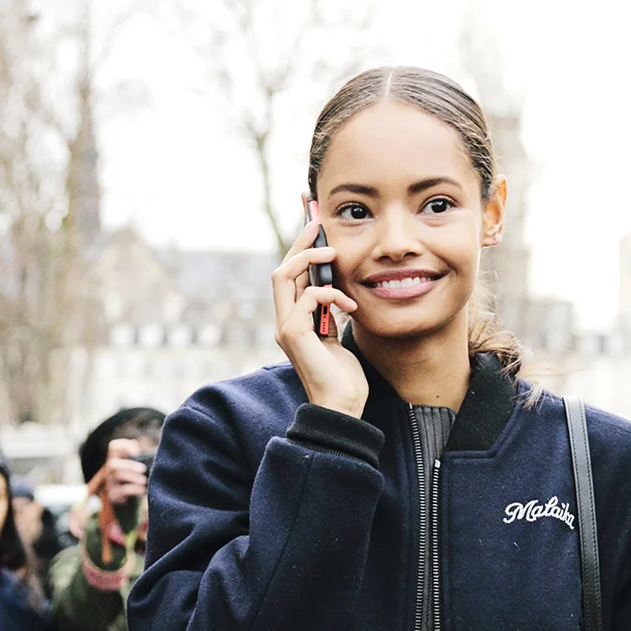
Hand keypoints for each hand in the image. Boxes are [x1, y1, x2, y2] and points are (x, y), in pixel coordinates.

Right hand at [104, 439, 147, 507]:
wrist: (130, 503)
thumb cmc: (137, 479)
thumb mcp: (139, 467)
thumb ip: (143, 457)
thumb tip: (149, 450)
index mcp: (117, 459)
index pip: (114, 447)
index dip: (124, 446)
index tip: (137, 451)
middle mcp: (110, 470)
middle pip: (113, 463)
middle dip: (129, 465)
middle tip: (143, 469)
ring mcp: (110, 483)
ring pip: (117, 476)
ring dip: (132, 477)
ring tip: (145, 481)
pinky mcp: (113, 495)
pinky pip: (120, 491)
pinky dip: (133, 489)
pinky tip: (143, 490)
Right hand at [271, 216, 367, 417]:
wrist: (342, 405)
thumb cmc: (343, 376)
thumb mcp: (336, 335)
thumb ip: (329, 313)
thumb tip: (336, 288)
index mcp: (293, 321)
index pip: (289, 277)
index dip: (298, 249)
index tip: (313, 226)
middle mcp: (284, 322)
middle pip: (281, 269)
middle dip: (299, 243)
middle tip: (318, 224)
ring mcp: (286, 328)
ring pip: (284, 276)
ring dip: (310, 259)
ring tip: (334, 256)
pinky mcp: (294, 335)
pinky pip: (307, 296)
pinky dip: (329, 294)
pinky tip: (349, 306)